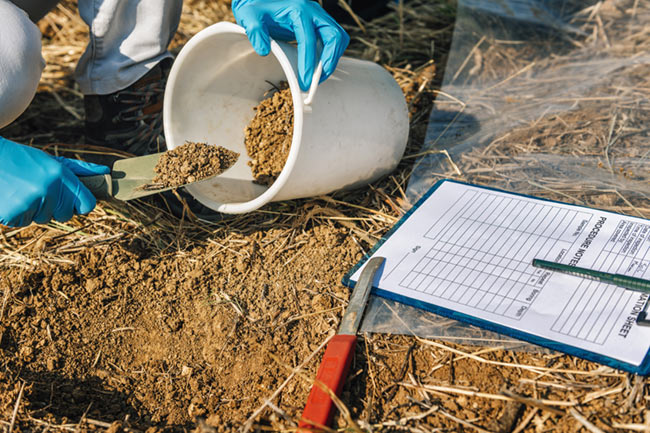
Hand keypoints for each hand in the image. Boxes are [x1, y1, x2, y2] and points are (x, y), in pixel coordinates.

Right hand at [0, 137, 109, 226]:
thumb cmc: (23, 159)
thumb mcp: (52, 160)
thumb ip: (79, 169)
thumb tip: (106, 172)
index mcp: (61, 176)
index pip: (88, 204)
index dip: (80, 204)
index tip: (72, 200)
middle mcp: (49, 189)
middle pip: (66, 215)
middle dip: (55, 208)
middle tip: (39, 190)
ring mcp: (31, 202)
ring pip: (43, 219)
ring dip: (34, 210)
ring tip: (21, 190)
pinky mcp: (13, 213)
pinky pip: (24, 222)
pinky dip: (17, 214)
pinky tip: (10, 197)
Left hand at [232, 0, 349, 90]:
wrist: (261, 0)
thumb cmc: (256, 7)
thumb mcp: (250, 16)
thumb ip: (255, 31)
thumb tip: (263, 50)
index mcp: (298, 10)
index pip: (309, 40)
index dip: (308, 64)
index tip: (305, 83)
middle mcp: (313, 12)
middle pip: (334, 36)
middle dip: (328, 61)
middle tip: (317, 80)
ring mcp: (318, 17)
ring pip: (338, 38)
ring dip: (331, 59)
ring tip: (318, 77)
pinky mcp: (319, 24)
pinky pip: (333, 39)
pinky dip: (329, 54)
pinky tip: (317, 67)